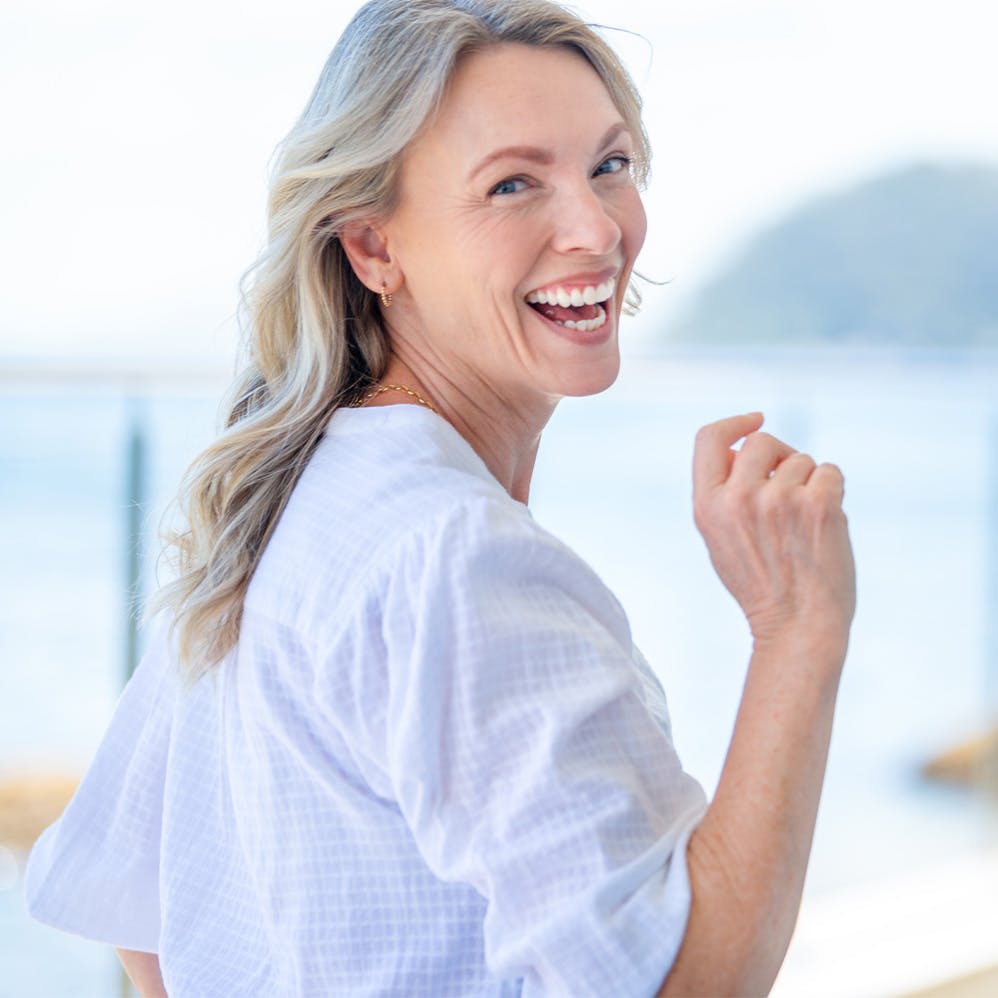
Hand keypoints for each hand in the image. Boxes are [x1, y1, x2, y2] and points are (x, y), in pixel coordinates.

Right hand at [692, 412, 855, 657]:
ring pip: (802, 460)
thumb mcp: (720, 539)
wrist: (798, 627)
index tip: (754, 419)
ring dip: (810, 484)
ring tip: (804, 526)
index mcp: (706, 506)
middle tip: (790, 490)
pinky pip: (830, 472)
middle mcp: (738, 498)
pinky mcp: (819, 504)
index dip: (734, 423)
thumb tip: (746, 450)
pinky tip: (825, 525)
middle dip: (781, 457)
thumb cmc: (761, 585)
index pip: (709, 439)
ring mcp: (779, 500)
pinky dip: (833, 492)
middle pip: (763, 442)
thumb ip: (723, 494)